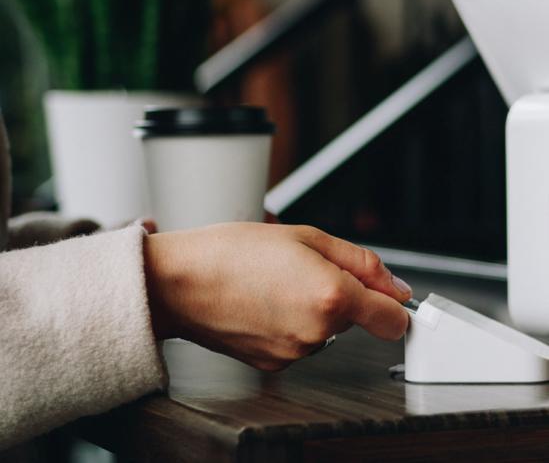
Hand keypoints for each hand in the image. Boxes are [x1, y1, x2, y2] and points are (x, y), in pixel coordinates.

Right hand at [143, 223, 411, 370]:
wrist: (180, 282)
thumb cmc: (232, 252)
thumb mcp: (304, 236)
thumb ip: (361, 262)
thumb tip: (395, 286)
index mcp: (330, 296)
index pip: (394, 320)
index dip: (393, 303)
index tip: (385, 294)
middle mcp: (317, 333)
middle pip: (354, 318)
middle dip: (339, 292)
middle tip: (300, 268)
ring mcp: (295, 353)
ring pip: (325, 329)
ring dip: (311, 308)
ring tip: (275, 284)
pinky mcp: (274, 365)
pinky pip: (299, 341)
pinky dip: (290, 323)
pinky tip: (263, 303)